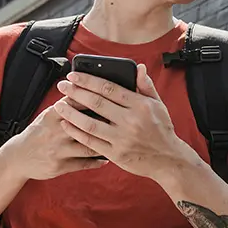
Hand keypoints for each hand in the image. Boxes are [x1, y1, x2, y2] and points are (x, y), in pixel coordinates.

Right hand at [3, 99, 109, 180]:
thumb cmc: (38, 133)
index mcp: (53, 114)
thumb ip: (67, 104)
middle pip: (86, 124)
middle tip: (121, 122)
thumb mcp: (48, 115)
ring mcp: (59, 150)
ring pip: (88, 146)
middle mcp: (56, 131)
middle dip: (106, 123)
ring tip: (117, 142)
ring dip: (105, 144)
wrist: (18, 157)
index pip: (79, 103)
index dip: (97, 101)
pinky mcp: (60, 166)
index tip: (112, 101)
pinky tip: (107, 158)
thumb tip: (88, 89)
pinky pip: (84, 164)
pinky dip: (97, 161)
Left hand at [54, 64, 184, 178]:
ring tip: (59, 105)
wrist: (168, 159)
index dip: (88, 80)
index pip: (109, 88)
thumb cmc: (161, 130)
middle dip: (75, 93)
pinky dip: (76, 132)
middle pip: (96, 103)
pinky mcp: (115, 154)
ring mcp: (122, 138)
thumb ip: (146, 86)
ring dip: (71, 113)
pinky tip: (66, 124)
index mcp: (140, 105)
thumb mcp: (158, 105)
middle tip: (61, 86)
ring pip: (90, 123)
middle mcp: (130, 121)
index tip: (73, 75)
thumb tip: (137, 67)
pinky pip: (91, 141)